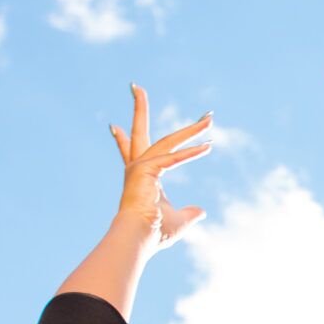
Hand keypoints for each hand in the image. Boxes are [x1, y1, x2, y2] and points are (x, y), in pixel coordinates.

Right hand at [107, 84, 210, 247]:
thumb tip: (201, 211)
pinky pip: (174, 157)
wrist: (139, 238)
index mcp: (139, 177)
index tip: (114, 126)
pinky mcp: (148, 170)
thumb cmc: (155, 232)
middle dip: (139, 107)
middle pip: (139, 131)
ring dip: (192, 130)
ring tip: (210, 119)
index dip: (121, 139)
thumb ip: (189, 214)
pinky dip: (192, 152)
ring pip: (169, 140)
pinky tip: (209, 146)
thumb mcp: (179, 220)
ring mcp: (140, 166)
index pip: (129, 152)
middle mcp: (136, 167)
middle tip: (136, 86)